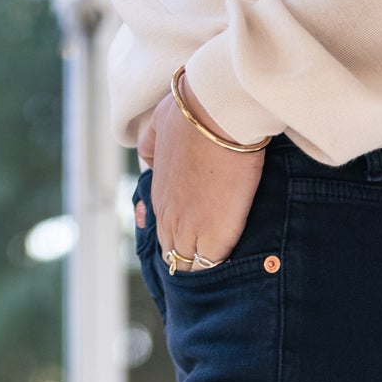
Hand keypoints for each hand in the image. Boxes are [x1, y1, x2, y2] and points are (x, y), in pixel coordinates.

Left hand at [136, 83, 265, 267]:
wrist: (217, 112)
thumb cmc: (192, 112)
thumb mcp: (158, 124)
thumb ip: (150, 145)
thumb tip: (147, 160)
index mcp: (159, 197)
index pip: (164, 233)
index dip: (180, 237)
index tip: (197, 236)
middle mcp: (169, 218)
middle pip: (174, 255)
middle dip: (189, 257)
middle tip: (209, 258)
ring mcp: (189, 230)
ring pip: (190, 266)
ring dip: (204, 266)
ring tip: (221, 269)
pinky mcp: (214, 238)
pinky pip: (213, 266)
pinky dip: (221, 267)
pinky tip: (234, 265)